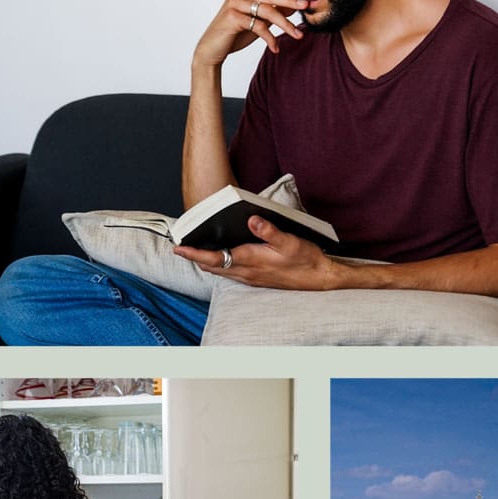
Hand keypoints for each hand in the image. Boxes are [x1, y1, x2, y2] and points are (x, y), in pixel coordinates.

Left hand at [174, 215, 339, 289]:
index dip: (194, 254)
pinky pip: (231, 273)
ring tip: (195, 250)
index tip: (178, 248)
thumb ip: (269, 230)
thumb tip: (252, 220)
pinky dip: (220, 264)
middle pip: (211, 266)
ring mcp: (250, 277)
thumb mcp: (290, 241)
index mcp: (250, 260)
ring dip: (206, 262)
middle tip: (181, 246)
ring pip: (220, 271)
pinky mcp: (256, 279)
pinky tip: (221, 255)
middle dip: (195, 257)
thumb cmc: (306, 260)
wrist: (319, 279)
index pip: (214, 259)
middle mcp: (246, 272)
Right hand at [193, 0, 308, 67]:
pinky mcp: (233, 16)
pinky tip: (275, 47)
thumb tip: (295, 7)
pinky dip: (269, 38)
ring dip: (285, 25)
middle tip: (307, 4)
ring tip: (297, 35)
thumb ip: (274, 12)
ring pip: (267, 12)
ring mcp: (234, 3)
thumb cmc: (234, 34)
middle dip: (291, 1)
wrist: (212, 50)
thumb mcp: (258, 22)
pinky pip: (258, 26)